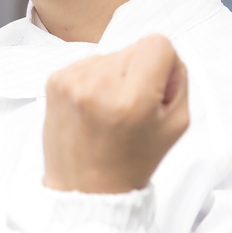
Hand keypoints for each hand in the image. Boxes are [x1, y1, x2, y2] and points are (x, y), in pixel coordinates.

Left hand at [42, 33, 189, 193]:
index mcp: (132, 98)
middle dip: (139, 72)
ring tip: (109, 112)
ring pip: (109, 55)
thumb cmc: (132, 161)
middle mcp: (98, 85)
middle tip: (131, 109)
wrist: (85, 189)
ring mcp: (71, 82)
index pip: (158, 43)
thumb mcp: (177, 124)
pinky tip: (92, 109)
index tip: (155, 91)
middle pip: (134, 48)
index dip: (164, 65)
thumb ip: (177, 78)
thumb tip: (161, 52)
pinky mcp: (54, 82)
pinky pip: (87, 64)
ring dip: (114, 77)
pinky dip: (94, 81)